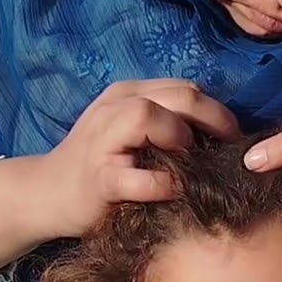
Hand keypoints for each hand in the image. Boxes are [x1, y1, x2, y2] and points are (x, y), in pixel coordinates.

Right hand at [31, 79, 240, 238]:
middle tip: (230, 149)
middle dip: (215, 119)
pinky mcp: (99, 178)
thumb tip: (221, 135)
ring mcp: (103, 140)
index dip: (217, 110)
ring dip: (180, 138)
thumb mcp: (133, 134)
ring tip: (192, 162)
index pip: (185, 87)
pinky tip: (176, 192)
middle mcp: (115, 107)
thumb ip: (167, 125)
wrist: (47, 194)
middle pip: (178, 94)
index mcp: (129, 94)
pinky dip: (164, 185)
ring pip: (148, 116)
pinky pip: (138, 176)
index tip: (234, 137)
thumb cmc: (100, 166)